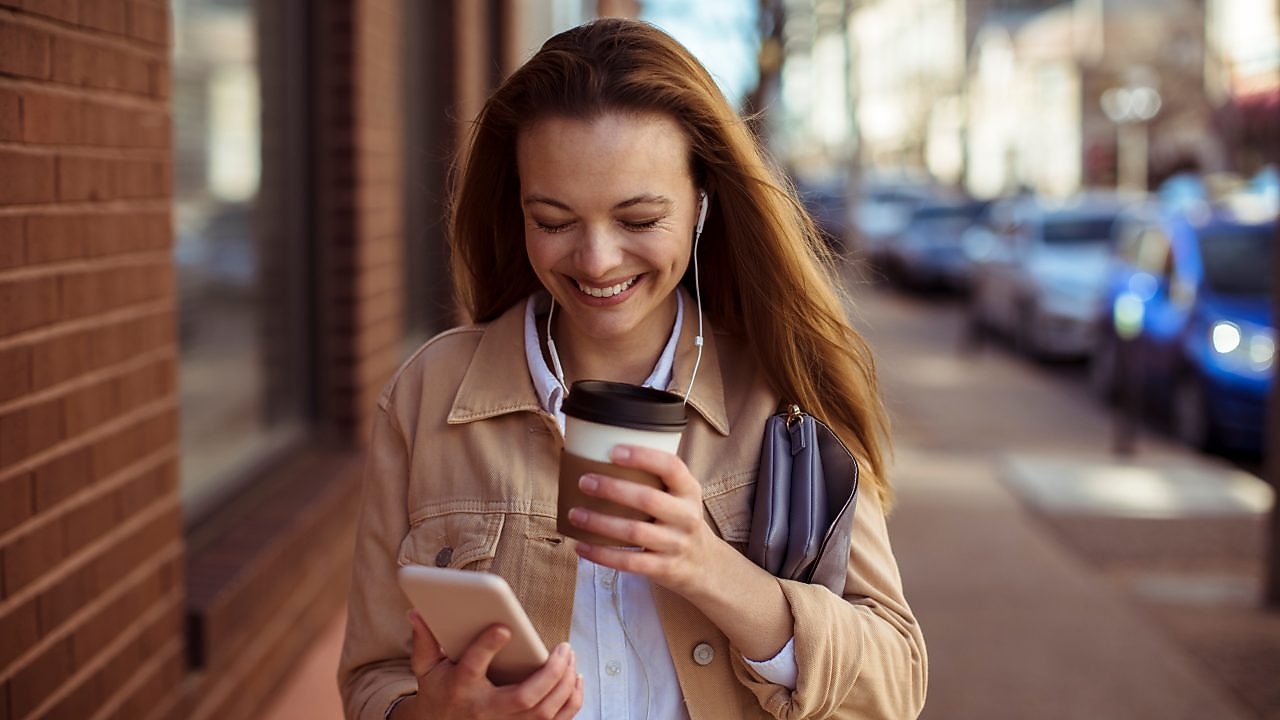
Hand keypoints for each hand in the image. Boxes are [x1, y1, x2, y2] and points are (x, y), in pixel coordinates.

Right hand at [396, 610, 582, 718]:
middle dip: (549, 673)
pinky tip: (575, 679)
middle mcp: (485, 710)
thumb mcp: (425, 668)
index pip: (473, 667)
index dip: (487, 646)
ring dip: (564, 685)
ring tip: (570, 657)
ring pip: (543, 712)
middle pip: (524, 698)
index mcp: (461, 687)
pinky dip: (570, 702)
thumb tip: (417, 612)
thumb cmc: (439, 691)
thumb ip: (424, 641)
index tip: (505, 627)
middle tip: (564, 647)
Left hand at [567, 445, 722, 596]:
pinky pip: (628, 561)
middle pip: (648, 499)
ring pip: (634, 532)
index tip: (613, 451)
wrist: (704, 564)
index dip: (643, 457)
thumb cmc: (679, 520)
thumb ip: (654, 479)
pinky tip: (581, 545)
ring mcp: (676, 544)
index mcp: (689, 490)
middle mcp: (686, 516)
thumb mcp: (679, 496)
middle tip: (584, 482)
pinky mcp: (664, 568)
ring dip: (600, 522)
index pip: (671, 467)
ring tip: (575, 514)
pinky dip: (601, 554)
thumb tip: (602, 455)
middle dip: (612, 489)